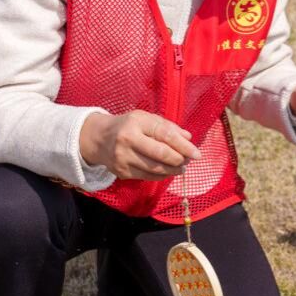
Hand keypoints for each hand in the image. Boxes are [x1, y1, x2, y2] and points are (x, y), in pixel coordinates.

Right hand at [79, 110, 202, 180]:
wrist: (98, 138)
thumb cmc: (128, 126)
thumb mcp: (146, 118)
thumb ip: (168, 126)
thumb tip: (188, 138)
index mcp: (136, 123)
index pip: (165, 135)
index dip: (183, 146)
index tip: (196, 153)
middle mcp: (128, 140)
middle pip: (160, 155)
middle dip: (179, 160)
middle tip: (189, 161)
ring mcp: (123, 158)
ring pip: (155, 169)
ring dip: (173, 170)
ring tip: (181, 167)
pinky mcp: (121, 172)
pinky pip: (147, 177)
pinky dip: (161, 175)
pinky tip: (168, 171)